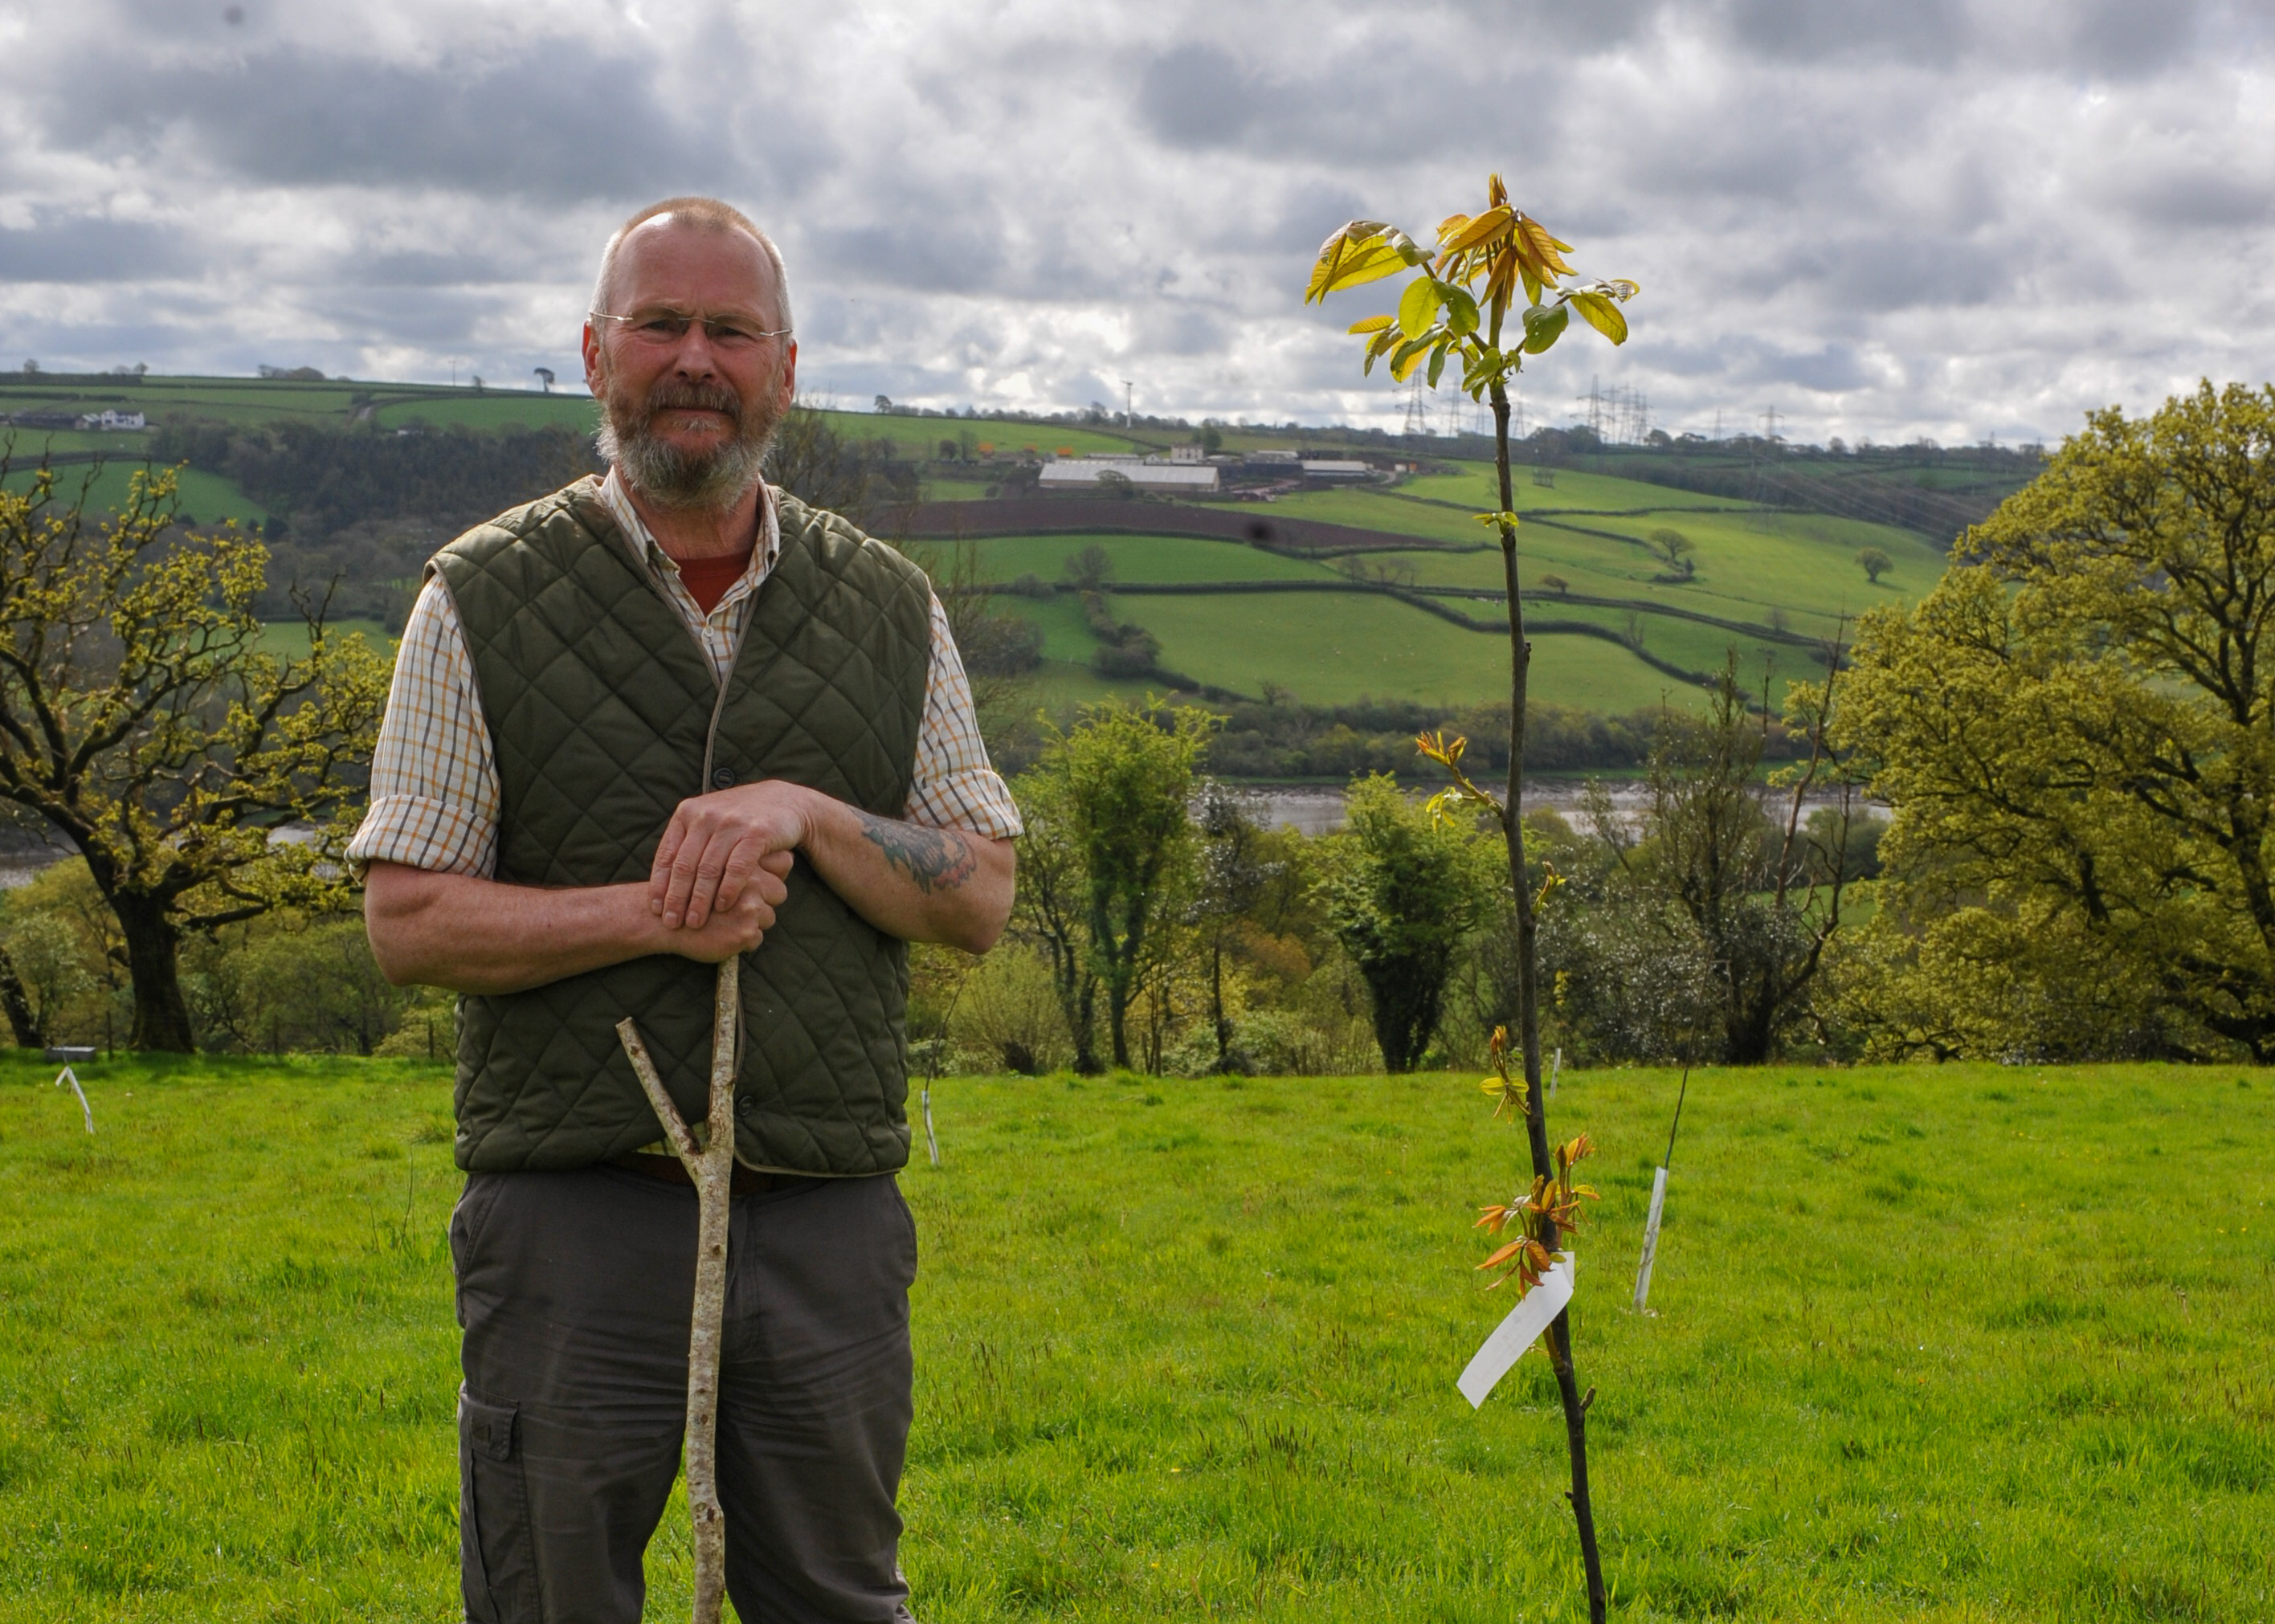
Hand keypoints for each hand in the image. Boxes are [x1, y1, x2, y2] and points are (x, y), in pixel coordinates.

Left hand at [650, 781, 812, 928]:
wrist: (785, 801)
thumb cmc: (741, 819)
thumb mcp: (709, 821)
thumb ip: (687, 842)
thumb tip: (662, 879)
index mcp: (687, 812)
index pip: (667, 855)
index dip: (659, 885)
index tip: (655, 910)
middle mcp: (706, 815)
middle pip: (684, 865)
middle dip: (676, 898)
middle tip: (672, 922)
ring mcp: (731, 823)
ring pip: (708, 869)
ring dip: (700, 900)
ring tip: (695, 922)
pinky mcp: (756, 833)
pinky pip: (737, 868)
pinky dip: (728, 890)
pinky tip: (723, 907)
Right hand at [653, 860, 789, 960]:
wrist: (659, 919)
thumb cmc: (688, 891)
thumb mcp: (711, 865)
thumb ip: (743, 859)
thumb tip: (785, 859)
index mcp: (744, 860)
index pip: (783, 862)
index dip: (772, 873)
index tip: (756, 882)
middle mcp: (751, 881)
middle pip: (779, 892)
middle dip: (764, 901)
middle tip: (735, 907)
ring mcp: (749, 907)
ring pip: (769, 917)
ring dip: (752, 923)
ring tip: (724, 922)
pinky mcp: (744, 931)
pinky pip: (757, 939)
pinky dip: (742, 942)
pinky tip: (722, 936)